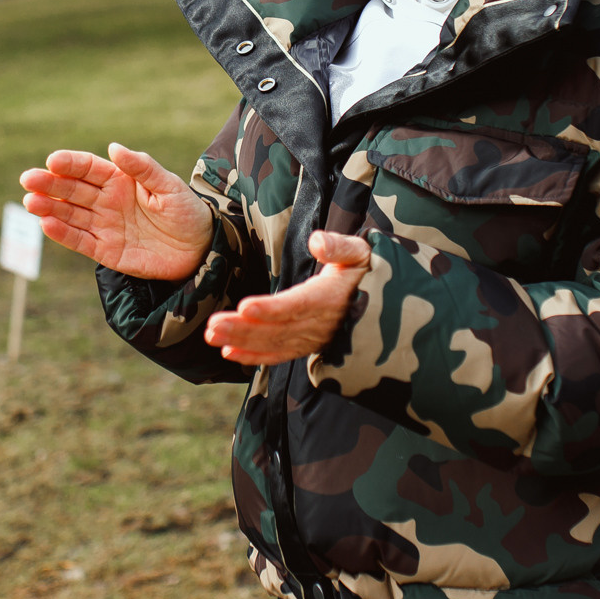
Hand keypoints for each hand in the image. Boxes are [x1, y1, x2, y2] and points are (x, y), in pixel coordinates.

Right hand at [19, 143, 214, 280]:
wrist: (200, 249)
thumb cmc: (187, 211)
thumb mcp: (169, 185)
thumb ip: (142, 167)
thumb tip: (113, 147)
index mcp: (120, 180)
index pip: (88, 168)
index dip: (70, 164)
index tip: (52, 161)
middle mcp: (106, 201)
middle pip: (72, 190)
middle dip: (49, 184)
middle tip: (28, 180)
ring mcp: (103, 226)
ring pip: (70, 214)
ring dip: (49, 208)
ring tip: (31, 202)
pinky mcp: (105, 251)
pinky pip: (80, 241)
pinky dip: (62, 234)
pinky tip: (46, 224)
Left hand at [204, 231, 369, 365]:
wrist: (387, 301)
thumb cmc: (366, 269)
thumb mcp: (361, 251)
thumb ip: (340, 247)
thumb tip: (318, 241)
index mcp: (330, 297)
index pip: (297, 305)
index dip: (271, 309)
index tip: (244, 307)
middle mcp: (320, 323)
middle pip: (277, 328)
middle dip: (243, 330)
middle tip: (213, 327)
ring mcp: (313, 338)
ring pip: (274, 343)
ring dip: (242, 342)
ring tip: (212, 336)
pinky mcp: (307, 345)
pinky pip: (280, 354)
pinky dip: (255, 357)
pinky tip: (228, 353)